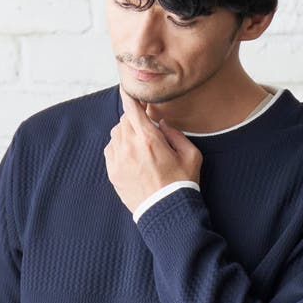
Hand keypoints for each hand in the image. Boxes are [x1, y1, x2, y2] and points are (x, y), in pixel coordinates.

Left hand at [104, 84, 202, 214]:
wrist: (166, 212)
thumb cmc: (181, 184)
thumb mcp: (191, 155)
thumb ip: (176, 134)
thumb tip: (162, 124)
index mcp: (149, 139)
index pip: (132, 108)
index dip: (129, 96)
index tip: (128, 90)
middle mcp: (130, 146)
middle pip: (124, 120)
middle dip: (134, 120)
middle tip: (146, 129)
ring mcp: (118, 160)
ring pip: (115, 134)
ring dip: (126, 134)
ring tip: (139, 145)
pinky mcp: (113, 173)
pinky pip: (110, 150)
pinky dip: (118, 148)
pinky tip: (131, 156)